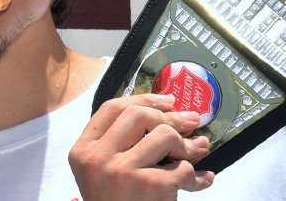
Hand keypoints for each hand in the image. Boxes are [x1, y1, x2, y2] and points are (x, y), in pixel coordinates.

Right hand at [69, 94, 214, 200]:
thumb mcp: (103, 170)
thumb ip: (122, 142)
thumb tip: (173, 111)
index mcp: (83, 150)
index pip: (112, 108)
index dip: (144, 99)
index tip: (168, 101)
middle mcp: (98, 158)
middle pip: (139, 115)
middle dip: (171, 117)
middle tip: (191, 123)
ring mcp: (122, 171)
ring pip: (164, 135)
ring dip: (186, 145)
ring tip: (197, 152)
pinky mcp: (149, 187)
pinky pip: (183, 167)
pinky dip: (197, 176)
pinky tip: (202, 180)